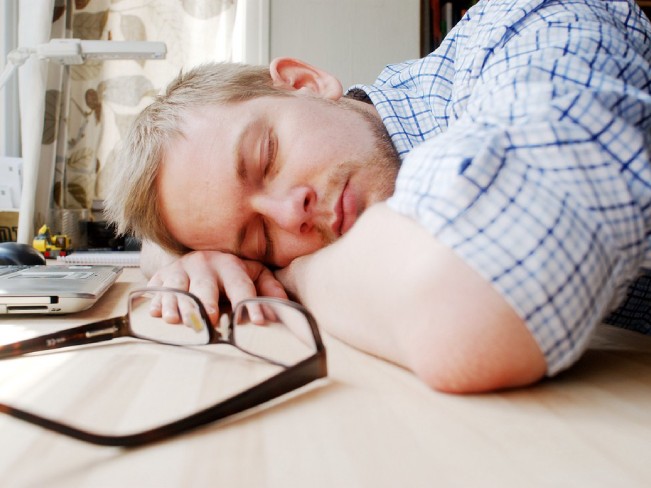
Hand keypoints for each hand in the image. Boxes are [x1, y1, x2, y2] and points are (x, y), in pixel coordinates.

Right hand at [147, 250, 286, 324]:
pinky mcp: (161, 276)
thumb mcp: (253, 274)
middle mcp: (204, 264)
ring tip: (175, 320)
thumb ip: (269, 289)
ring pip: (177, 288)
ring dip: (177, 305)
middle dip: (207, 304)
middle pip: (205, 287)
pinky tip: (156, 313)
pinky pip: (156, 289)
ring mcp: (180, 269)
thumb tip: (285, 309)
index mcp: (230, 265)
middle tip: (211, 320)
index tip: (258, 321)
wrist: (199, 258)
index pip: (241, 286)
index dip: (250, 303)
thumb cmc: (230, 273)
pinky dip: (155, 301)